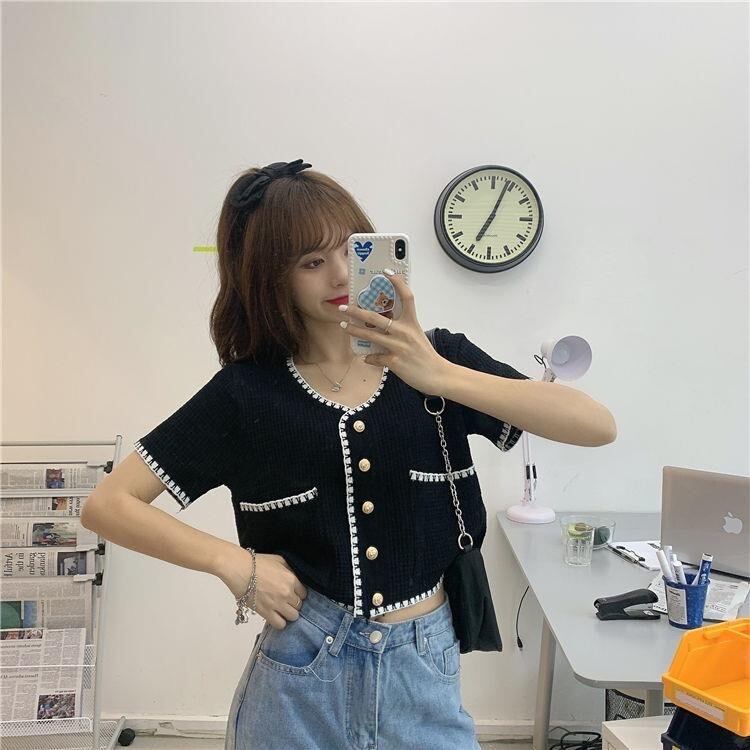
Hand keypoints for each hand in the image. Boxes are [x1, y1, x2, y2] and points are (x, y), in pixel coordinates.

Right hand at [219, 548, 307, 630]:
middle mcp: (287, 593)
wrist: (239, 569)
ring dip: (288, 614)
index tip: (293, 594)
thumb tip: (296, 579)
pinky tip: (275, 616)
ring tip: (281, 610)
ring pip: (293, 617)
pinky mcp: (266, 613)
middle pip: (299, 606)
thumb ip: (290, 570)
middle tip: (286, 601)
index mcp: (291, 579)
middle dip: (293, 604)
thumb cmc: (257, 563)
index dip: (298, 594)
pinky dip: (279, 622)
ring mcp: (277, 604)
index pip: (304, 593)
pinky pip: (280, 624)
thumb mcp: (279, 560)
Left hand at [339, 269, 450, 395]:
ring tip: (343, 327)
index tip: (386, 272)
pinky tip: (366, 357)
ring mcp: (399, 347)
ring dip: (354, 330)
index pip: (406, 297)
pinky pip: (375, 357)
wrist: (437, 375)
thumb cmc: (426, 356)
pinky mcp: (394, 361)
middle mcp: (404, 332)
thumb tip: (385, 325)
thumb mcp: (417, 336)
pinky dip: (369, 358)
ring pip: (370, 336)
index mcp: (412, 322)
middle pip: (377, 317)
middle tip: (344, 308)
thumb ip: (403, 328)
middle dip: (357, 311)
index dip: (397, 283)